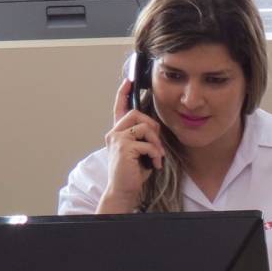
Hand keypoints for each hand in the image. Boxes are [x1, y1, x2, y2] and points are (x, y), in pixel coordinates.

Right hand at [95, 77, 165, 212]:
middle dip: (152, 126)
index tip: (128, 80)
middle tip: (157, 143)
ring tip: (157, 156)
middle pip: (136, 113)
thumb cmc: (132, 173)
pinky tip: (154, 164)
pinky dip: (155, 154)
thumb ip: (142, 137)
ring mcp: (117, 139)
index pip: (119, 108)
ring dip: (156, 142)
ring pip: (144, 127)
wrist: (124, 190)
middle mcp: (114, 133)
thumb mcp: (139, 151)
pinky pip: (147, 143)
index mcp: (117, 133)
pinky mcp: (124, 148)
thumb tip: (154, 129)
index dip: (123, 93)